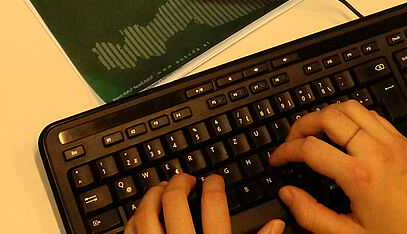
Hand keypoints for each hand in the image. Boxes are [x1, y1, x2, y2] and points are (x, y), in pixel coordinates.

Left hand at [126, 173, 283, 233]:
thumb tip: (277, 223)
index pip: (213, 203)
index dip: (213, 184)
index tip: (213, 180)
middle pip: (174, 201)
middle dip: (180, 182)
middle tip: (185, 179)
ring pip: (146, 214)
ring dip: (152, 196)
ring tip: (161, 190)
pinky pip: (129, 233)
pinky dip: (134, 219)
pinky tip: (142, 215)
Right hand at [268, 100, 406, 233]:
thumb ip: (314, 216)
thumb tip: (288, 196)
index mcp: (358, 175)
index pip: (309, 148)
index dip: (285, 151)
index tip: (278, 159)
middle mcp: (374, 150)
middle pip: (327, 116)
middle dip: (301, 124)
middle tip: (291, 140)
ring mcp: (391, 141)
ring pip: (349, 107)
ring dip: (326, 114)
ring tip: (314, 131)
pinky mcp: (404, 140)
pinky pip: (371, 113)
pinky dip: (352, 115)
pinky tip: (346, 132)